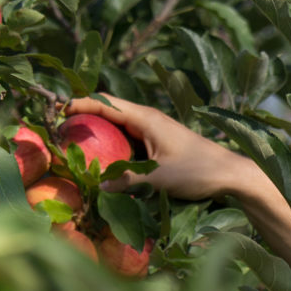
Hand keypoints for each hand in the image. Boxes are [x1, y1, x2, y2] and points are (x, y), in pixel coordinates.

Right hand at [63, 93, 255, 201]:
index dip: (80, 104)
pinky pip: (131, 140)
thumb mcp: (159, 178)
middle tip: (61, 129)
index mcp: (147, 118)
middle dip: (85, 116)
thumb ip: (127, 181)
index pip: (105, 103)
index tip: (58, 111)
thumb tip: (98, 187)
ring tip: (76, 143)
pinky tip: (104, 160)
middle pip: (109, 112)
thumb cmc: (199, 171)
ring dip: (100, 133)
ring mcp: (155, 131)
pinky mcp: (160, 144)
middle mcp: (149, 120)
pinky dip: (115, 146)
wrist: (232, 175)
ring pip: (120, 127)